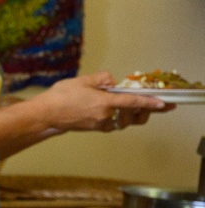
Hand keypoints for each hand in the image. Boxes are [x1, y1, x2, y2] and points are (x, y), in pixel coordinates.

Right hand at [31, 72, 165, 131]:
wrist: (44, 115)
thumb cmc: (60, 97)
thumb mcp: (82, 80)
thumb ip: (101, 79)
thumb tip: (112, 81)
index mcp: (104, 103)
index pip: (134, 102)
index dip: (151, 103)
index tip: (164, 103)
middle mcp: (105, 116)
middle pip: (133, 116)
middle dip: (145, 111)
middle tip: (154, 104)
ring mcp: (100, 124)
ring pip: (125, 122)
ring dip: (133, 115)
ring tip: (135, 107)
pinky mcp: (95, 128)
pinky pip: (114, 124)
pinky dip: (120, 118)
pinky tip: (117, 112)